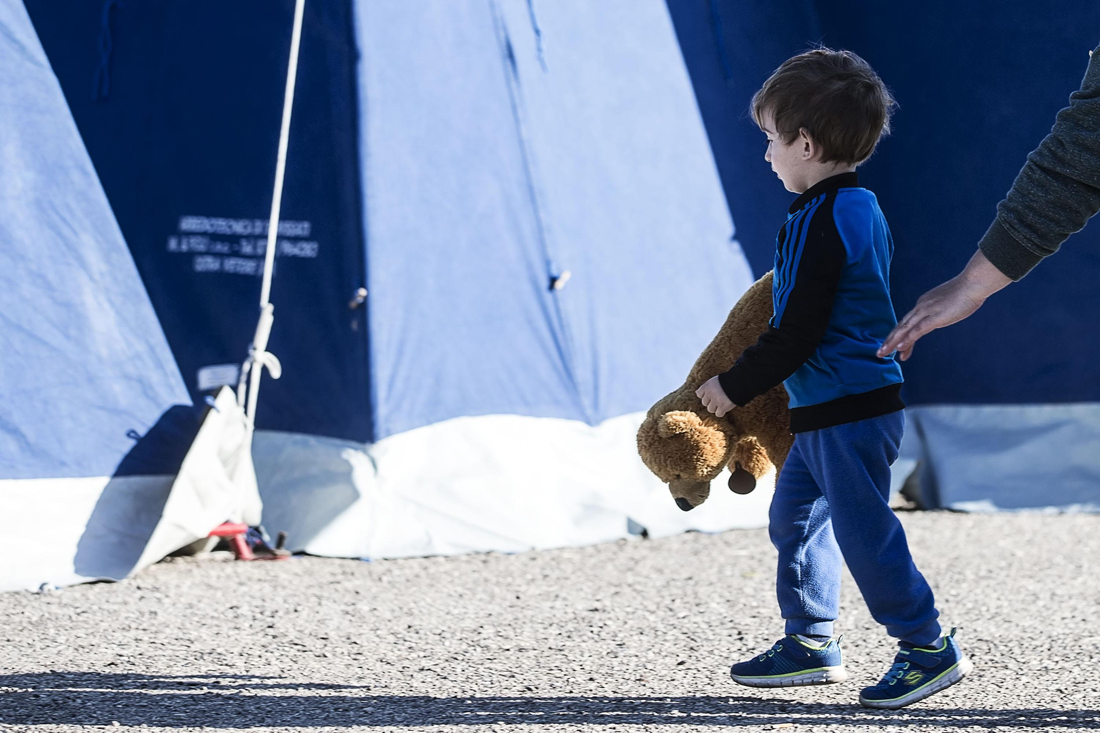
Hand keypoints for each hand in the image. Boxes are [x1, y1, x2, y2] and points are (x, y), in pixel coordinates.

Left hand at [696, 376, 734, 417]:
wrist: (740, 382)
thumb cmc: (728, 381)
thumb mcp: (715, 381)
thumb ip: (706, 387)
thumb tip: (696, 393)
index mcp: (707, 386)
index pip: (699, 394)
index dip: (705, 395)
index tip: (711, 394)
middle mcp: (710, 393)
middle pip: (704, 403)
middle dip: (710, 402)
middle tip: (718, 399)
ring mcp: (716, 400)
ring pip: (710, 409)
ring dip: (715, 408)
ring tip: (722, 403)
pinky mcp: (723, 406)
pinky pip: (718, 414)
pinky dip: (721, 412)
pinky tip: (725, 408)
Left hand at [879, 250, 1010, 360]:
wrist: (974, 282)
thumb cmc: (968, 290)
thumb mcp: (950, 301)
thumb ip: (943, 308)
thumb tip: (943, 313)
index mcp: (924, 302)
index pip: (908, 322)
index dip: (899, 335)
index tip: (894, 347)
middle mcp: (921, 307)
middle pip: (901, 326)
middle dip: (889, 340)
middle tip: (879, 352)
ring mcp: (927, 312)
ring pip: (904, 329)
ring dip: (892, 343)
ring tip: (883, 354)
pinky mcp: (935, 317)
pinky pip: (917, 331)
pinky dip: (907, 340)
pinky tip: (899, 348)